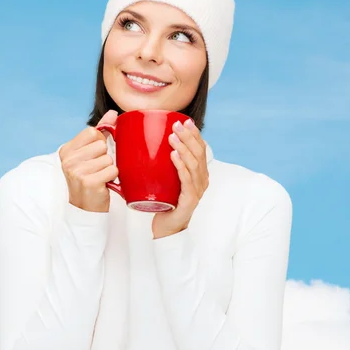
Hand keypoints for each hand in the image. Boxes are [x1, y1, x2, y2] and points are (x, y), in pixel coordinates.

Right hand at [58, 110, 118, 212]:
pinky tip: (104, 183)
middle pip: (101, 144)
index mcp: (66, 150)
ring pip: (108, 158)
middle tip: (97, 169)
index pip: (92, 132)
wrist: (84, 208)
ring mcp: (77, 171)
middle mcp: (68, 160)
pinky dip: (113, 177)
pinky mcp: (89, 182)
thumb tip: (113, 113)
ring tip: (100, 176)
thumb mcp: (90, 154)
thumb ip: (101, 131)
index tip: (95, 155)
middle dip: (105, 156)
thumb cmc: (89, 178)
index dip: (100, 142)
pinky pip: (112, 170)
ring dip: (109, 168)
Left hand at [152, 118, 208, 238]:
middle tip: (176, 125)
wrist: (166, 228)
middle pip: (198, 153)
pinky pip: (187, 180)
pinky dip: (181, 166)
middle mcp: (202, 180)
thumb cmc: (165, 202)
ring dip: (184, 148)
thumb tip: (147, 143)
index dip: (195, 134)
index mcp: (199, 173)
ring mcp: (197, 190)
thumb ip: (163, 163)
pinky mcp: (190, 200)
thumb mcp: (166, 179)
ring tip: (172, 137)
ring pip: (194, 164)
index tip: (185, 121)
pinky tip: (174, 156)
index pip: (200, 149)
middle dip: (188, 136)